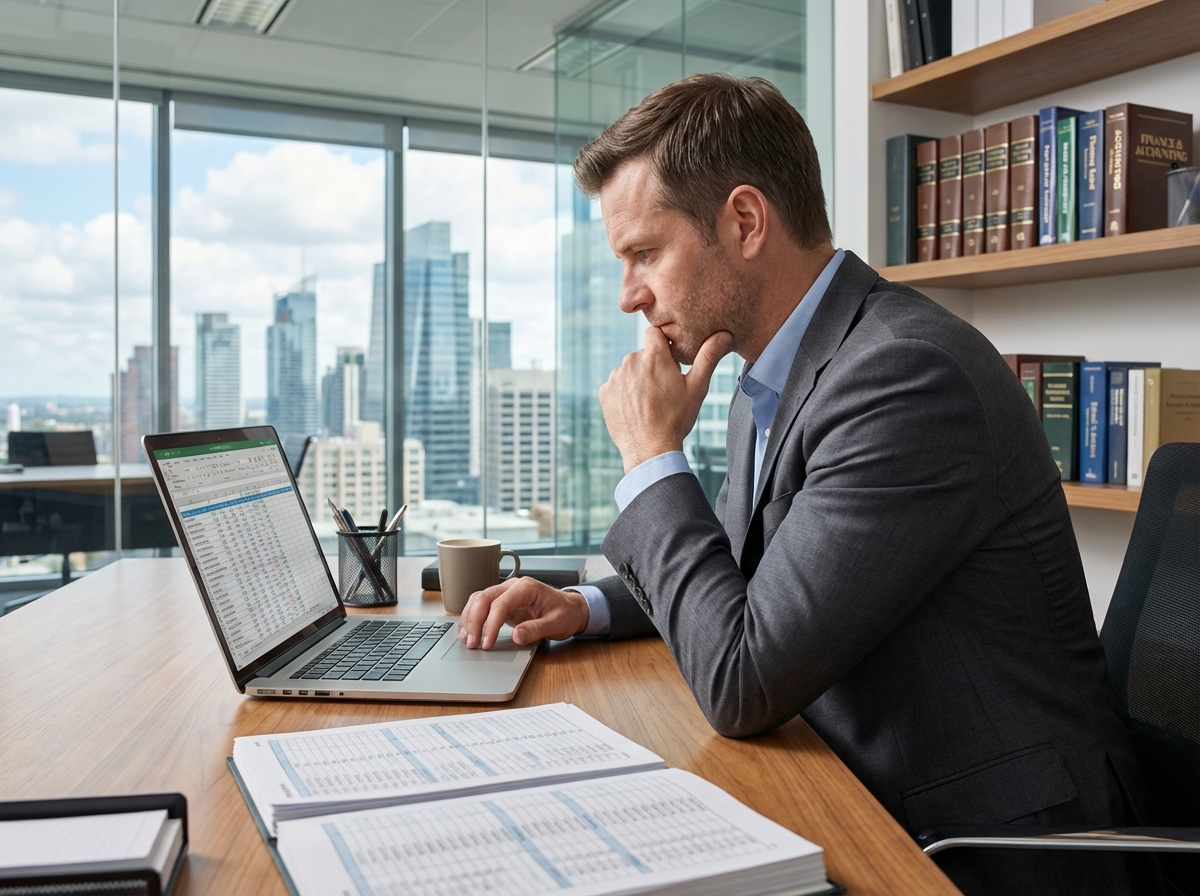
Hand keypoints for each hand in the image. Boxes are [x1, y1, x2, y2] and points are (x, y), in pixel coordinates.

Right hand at [457, 577, 589, 648]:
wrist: (572, 608)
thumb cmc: (566, 613)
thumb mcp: (556, 624)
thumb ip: (536, 629)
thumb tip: (516, 636)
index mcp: (526, 588)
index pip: (500, 604)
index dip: (490, 624)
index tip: (487, 643)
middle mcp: (513, 587)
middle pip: (483, 598)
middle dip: (474, 621)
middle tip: (471, 644)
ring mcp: (506, 593)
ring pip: (478, 600)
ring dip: (469, 619)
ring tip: (466, 640)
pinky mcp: (502, 603)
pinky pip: (482, 607)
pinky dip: (472, 618)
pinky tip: (469, 632)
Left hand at [599, 328, 731, 472]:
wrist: (650, 450)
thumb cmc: (676, 419)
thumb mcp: (697, 388)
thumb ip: (708, 357)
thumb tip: (724, 334)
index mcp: (654, 356)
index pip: (655, 333)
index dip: (664, 346)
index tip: (670, 362)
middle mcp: (630, 361)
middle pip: (643, 354)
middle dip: (652, 366)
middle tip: (663, 390)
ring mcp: (615, 377)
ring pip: (629, 370)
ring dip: (638, 380)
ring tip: (650, 402)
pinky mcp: (604, 392)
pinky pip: (616, 385)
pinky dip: (624, 393)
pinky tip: (636, 409)